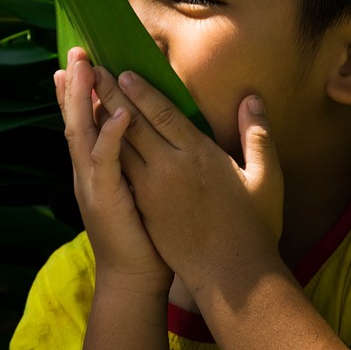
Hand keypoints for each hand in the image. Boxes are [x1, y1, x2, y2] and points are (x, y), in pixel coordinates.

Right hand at [56, 48, 170, 294]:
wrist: (134, 279)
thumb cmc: (143, 237)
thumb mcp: (133, 192)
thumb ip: (131, 164)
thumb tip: (141, 137)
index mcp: (95, 169)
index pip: (83, 122)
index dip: (76, 93)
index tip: (75, 63)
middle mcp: (87, 172)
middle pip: (76, 119)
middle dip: (74, 85)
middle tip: (75, 51)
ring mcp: (92, 184)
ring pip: (83, 132)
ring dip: (84, 99)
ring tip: (88, 67)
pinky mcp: (106, 198)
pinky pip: (106, 160)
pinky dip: (112, 135)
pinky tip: (121, 112)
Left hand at [88, 67, 284, 297]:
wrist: (230, 278)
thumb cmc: (254, 227)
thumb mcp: (266, 179)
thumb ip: (257, 135)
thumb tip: (252, 98)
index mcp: (199, 156)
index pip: (163, 114)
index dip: (141, 91)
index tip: (122, 71)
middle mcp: (169, 169)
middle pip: (133, 124)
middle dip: (109, 95)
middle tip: (90, 71)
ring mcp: (152, 190)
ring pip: (119, 145)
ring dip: (100, 119)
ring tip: (84, 96)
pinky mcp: (144, 208)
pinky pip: (120, 170)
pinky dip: (106, 149)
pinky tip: (95, 136)